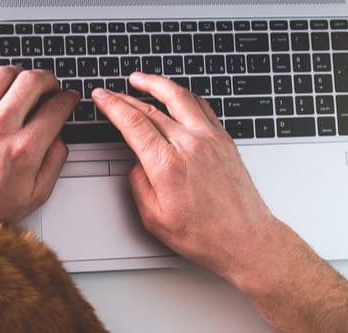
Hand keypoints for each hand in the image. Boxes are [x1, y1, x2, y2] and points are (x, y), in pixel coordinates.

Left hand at [0, 66, 79, 221]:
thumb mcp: (35, 196)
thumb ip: (54, 164)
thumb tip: (59, 140)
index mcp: (24, 150)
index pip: (55, 109)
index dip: (68, 99)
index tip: (69, 98)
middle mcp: (0, 128)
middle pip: (32, 82)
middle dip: (48, 79)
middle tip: (51, 86)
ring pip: (3, 74)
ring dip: (20, 73)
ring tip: (25, 82)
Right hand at [91, 73, 296, 288]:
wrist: (246, 239)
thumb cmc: (206, 235)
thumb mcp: (154, 219)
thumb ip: (138, 185)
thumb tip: (137, 163)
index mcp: (168, 165)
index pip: (133, 122)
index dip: (113, 105)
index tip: (101, 97)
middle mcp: (190, 145)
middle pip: (152, 107)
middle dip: (127, 96)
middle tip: (112, 92)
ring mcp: (211, 139)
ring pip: (179, 97)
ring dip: (156, 84)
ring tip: (140, 79)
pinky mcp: (224, 140)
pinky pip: (201, 106)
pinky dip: (183, 95)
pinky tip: (176, 94)